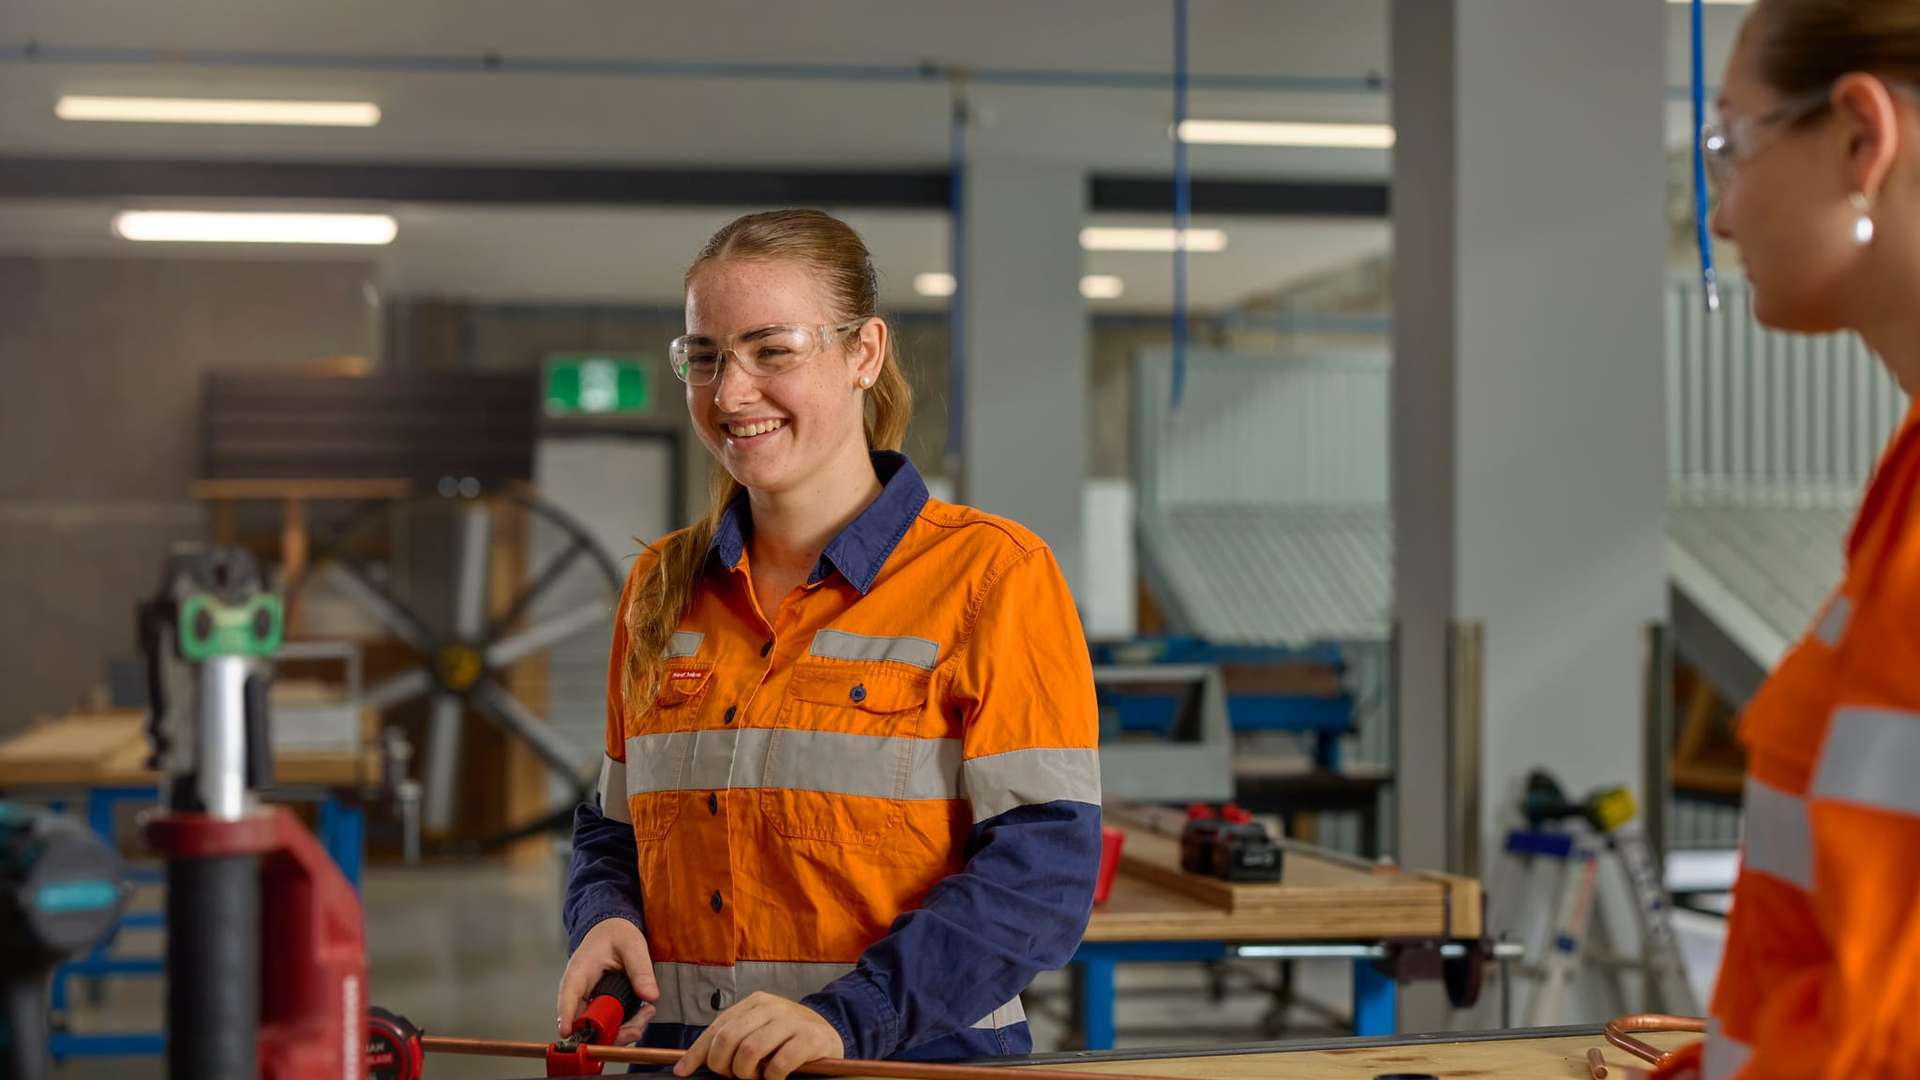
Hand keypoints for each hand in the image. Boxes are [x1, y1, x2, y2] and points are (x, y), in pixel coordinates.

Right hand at [556, 917, 659, 1044]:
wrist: (612, 932)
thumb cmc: (616, 935)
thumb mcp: (632, 945)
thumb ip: (640, 969)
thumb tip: (650, 996)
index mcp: (579, 971)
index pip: (568, 996)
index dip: (567, 1017)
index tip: (568, 1033)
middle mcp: (578, 992)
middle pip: (583, 1023)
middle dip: (609, 1033)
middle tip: (636, 1029)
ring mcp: (588, 1002)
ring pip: (597, 1029)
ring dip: (623, 1030)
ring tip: (647, 1013)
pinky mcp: (599, 1008)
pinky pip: (608, 1025)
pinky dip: (626, 1026)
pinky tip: (645, 1013)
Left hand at [673, 992, 844, 1079]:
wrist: (829, 1032)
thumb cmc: (788, 1036)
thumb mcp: (760, 1030)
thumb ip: (734, 1039)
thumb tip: (690, 1062)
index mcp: (754, 1003)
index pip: (716, 1028)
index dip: (696, 1053)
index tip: (683, 1071)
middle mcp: (770, 1007)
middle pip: (728, 1038)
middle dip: (723, 1066)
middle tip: (733, 1076)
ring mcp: (791, 1021)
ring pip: (750, 1050)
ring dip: (746, 1073)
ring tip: (755, 1077)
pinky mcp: (809, 1038)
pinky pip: (779, 1064)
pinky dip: (772, 1078)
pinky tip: (775, 1078)